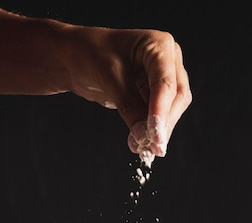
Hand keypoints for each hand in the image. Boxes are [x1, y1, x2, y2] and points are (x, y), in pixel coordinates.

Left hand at [65, 26, 191, 165]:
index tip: (155, 135)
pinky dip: (149, 128)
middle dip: (164, 123)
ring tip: (143, 148)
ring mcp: (161, 76)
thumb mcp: (109, 78)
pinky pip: (157, 113)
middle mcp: (167, 59)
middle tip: (152, 147)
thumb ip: (129, 106)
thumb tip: (143, 135)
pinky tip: (139, 142)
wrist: (75, 56)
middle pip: (176, 96)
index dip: (161, 111)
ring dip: (158, 129)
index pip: (166, 83)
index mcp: (159, 45)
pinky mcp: (152, 92)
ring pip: (171, 108)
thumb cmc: (90, 54)